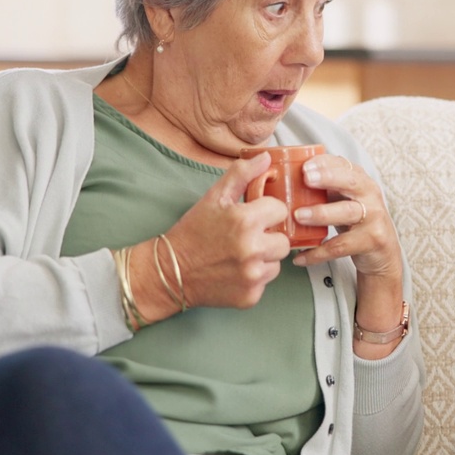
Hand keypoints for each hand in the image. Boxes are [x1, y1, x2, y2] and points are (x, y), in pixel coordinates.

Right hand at [162, 151, 291, 309]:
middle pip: (284, 240)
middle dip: (269, 237)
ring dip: (264, 258)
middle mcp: (253, 250)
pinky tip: (235, 271)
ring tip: (239, 254)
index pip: (281, 210)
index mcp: (245, 221)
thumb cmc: (193, 232)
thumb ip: (242, 175)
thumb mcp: (214, 197)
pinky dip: (254, 277)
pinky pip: (265, 282)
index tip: (253, 216)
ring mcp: (253, 276)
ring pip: (277, 263)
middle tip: (246, 237)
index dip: (267, 211)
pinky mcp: (250, 296)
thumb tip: (266, 158)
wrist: (170, 271)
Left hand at [289, 155, 401, 281]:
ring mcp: (373, 218)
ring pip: (347, 213)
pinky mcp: (371, 241)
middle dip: (328, 178)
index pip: (344, 165)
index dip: (325, 163)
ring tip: (299, 216)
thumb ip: (324, 188)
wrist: (383, 252)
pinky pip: (341, 247)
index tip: (305, 165)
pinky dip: (318, 253)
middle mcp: (370, 195)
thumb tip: (285, 181)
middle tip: (306, 178)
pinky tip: (300, 257)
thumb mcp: (344, 199)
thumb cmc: (357, 221)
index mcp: (360, 181)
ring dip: (321, 213)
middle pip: (351, 182)